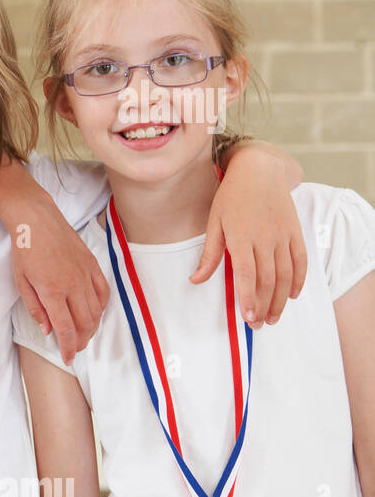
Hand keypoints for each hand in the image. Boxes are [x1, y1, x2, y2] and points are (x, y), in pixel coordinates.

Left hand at [12, 201, 109, 365]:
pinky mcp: (93, 265)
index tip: (67, 358)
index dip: (68, 348)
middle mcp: (73, 285)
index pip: (66, 329)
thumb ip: (35, 309)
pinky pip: (103, 292)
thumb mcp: (21, 282)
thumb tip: (48, 330)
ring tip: (83, 335)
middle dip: (81, 341)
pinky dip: (101, 307)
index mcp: (52, 292)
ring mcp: (85, 274)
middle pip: (85, 324)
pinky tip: (94, 314)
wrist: (37, 220)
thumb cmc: (25, 250)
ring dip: (92, 328)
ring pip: (97, 311)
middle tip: (74, 348)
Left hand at [192, 151, 306, 327]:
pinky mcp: (295, 231)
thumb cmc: (231, 197)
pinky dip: (298, 279)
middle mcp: (264, 238)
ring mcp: (283, 235)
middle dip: (264, 305)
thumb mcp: (214, 223)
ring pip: (285, 274)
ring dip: (281, 299)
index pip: (246, 275)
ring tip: (273, 317)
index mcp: (241, 237)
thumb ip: (209, 255)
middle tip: (259, 325)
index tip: (247, 317)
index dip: (248, 298)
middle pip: (267, 279)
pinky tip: (292, 294)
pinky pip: (300, 260)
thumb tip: (195, 280)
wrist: (260, 171)